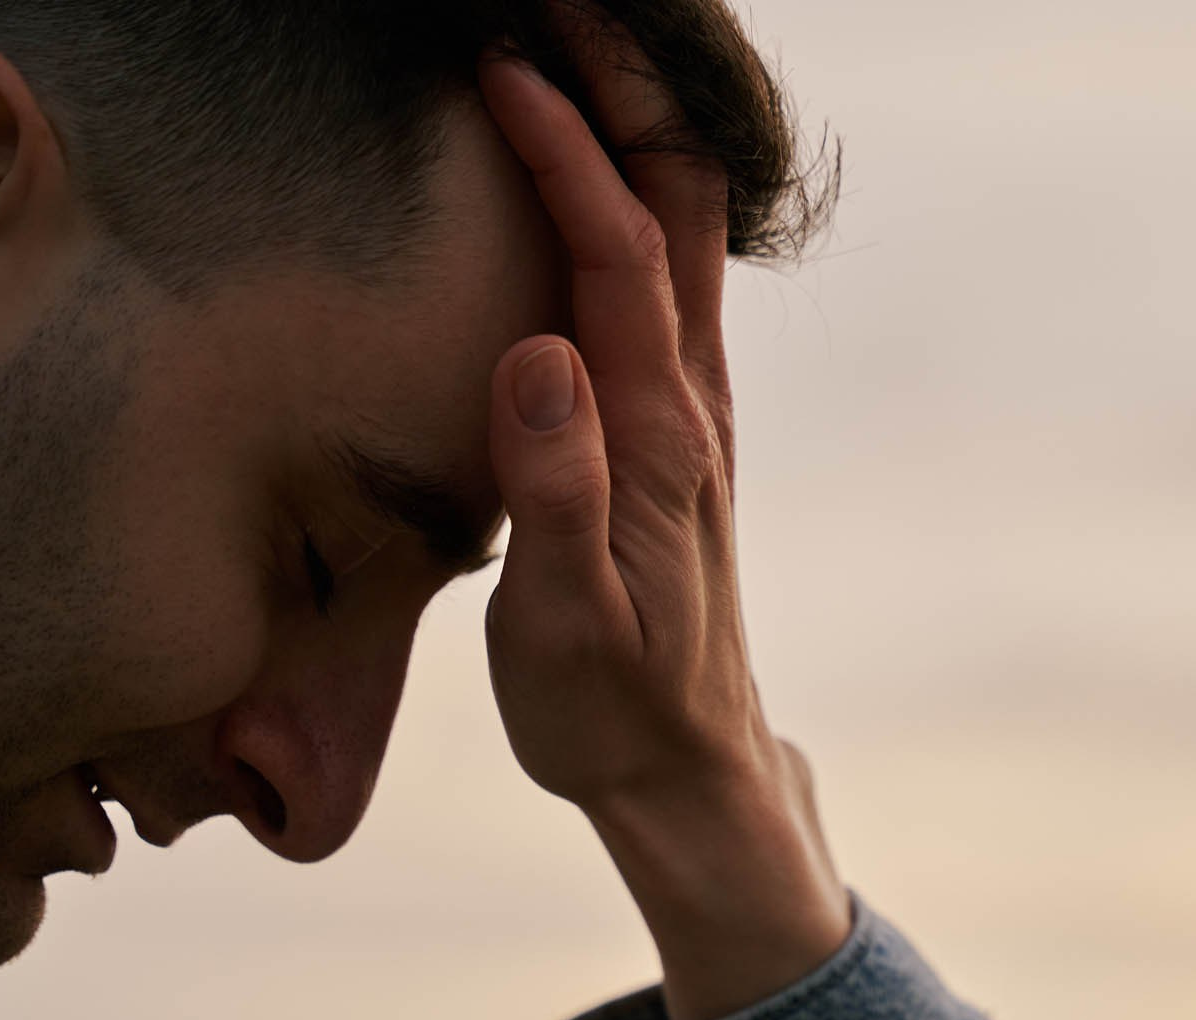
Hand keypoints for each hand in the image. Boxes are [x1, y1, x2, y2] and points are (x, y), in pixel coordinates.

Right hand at [477, 45, 850, 1019]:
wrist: (683, 767)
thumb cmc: (613, 709)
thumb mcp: (568, 626)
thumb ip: (557, 496)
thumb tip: (538, 357)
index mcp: (660, 438)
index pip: (623, 260)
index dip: (573, 157)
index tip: (505, 70)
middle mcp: (690, 406)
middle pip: (684, 214)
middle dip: (631, 97)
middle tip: (560, 6)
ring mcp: (689, 412)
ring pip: (686, 237)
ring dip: (640, 132)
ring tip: (573, 48)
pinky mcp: (672, 430)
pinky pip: (667, 280)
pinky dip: (635, 195)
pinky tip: (593, 171)